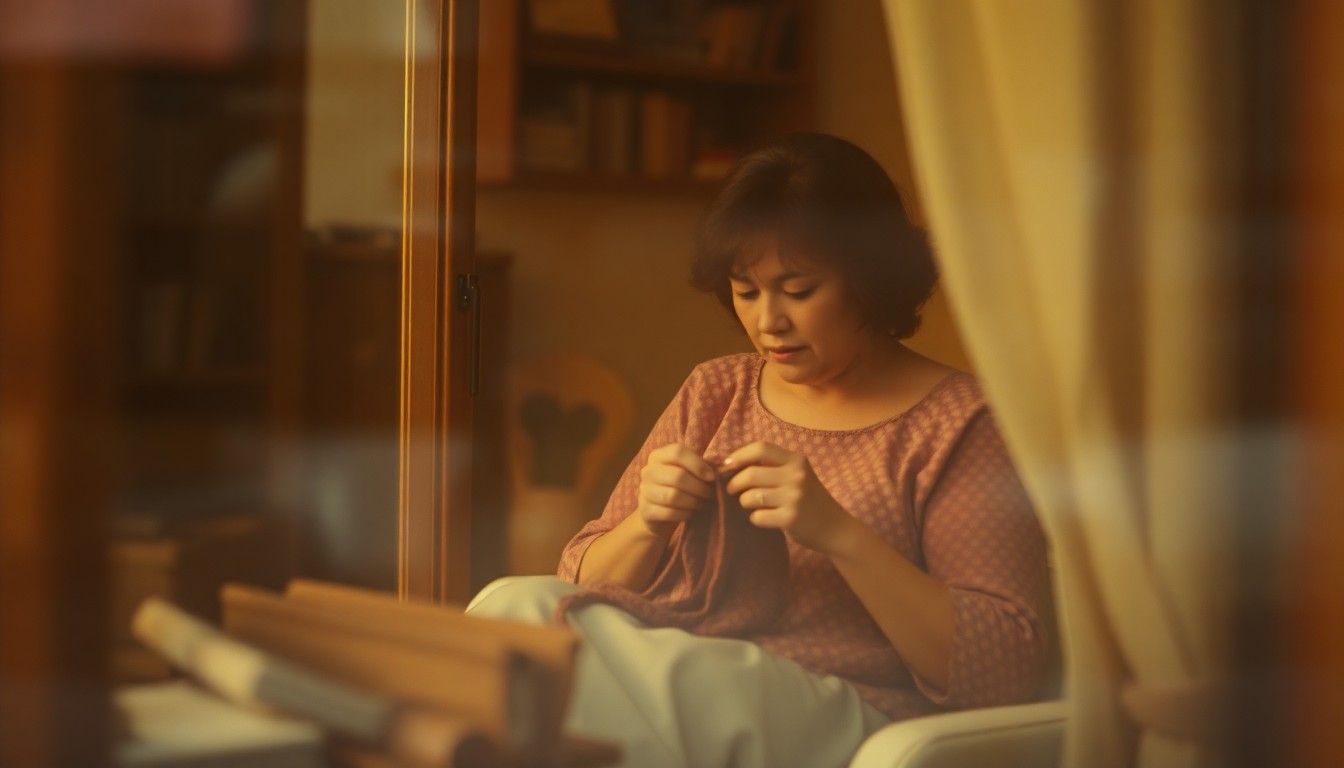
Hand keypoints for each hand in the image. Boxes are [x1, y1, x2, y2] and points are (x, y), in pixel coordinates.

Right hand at [635, 444, 716, 538]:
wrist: (659, 513)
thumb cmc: (680, 487)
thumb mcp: (689, 472)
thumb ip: (703, 465)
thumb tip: (723, 467)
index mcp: (658, 456)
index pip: (677, 452)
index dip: (698, 464)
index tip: (712, 477)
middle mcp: (648, 470)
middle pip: (678, 476)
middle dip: (699, 487)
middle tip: (710, 494)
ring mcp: (644, 491)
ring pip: (673, 496)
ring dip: (693, 501)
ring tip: (702, 503)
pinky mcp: (645, 510)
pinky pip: (669, 512)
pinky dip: (685, 513)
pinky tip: (691, 512)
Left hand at [723, 441, 855, 554]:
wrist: (834, 528)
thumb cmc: (809, 499)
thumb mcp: (797, 475)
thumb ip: (772, 466)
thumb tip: (729, 464)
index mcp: (796, 460)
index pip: (761, 448)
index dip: (739, 455)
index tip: (727, 466)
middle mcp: (796, 476)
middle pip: (750, 474)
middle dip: (734, 483)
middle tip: (732, 491)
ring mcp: (794, 498)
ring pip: (750, 497)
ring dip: (743, 503)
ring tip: (750, 505)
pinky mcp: (790, 519)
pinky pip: (757, 517)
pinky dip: (755, 519)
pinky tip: (764, 518)